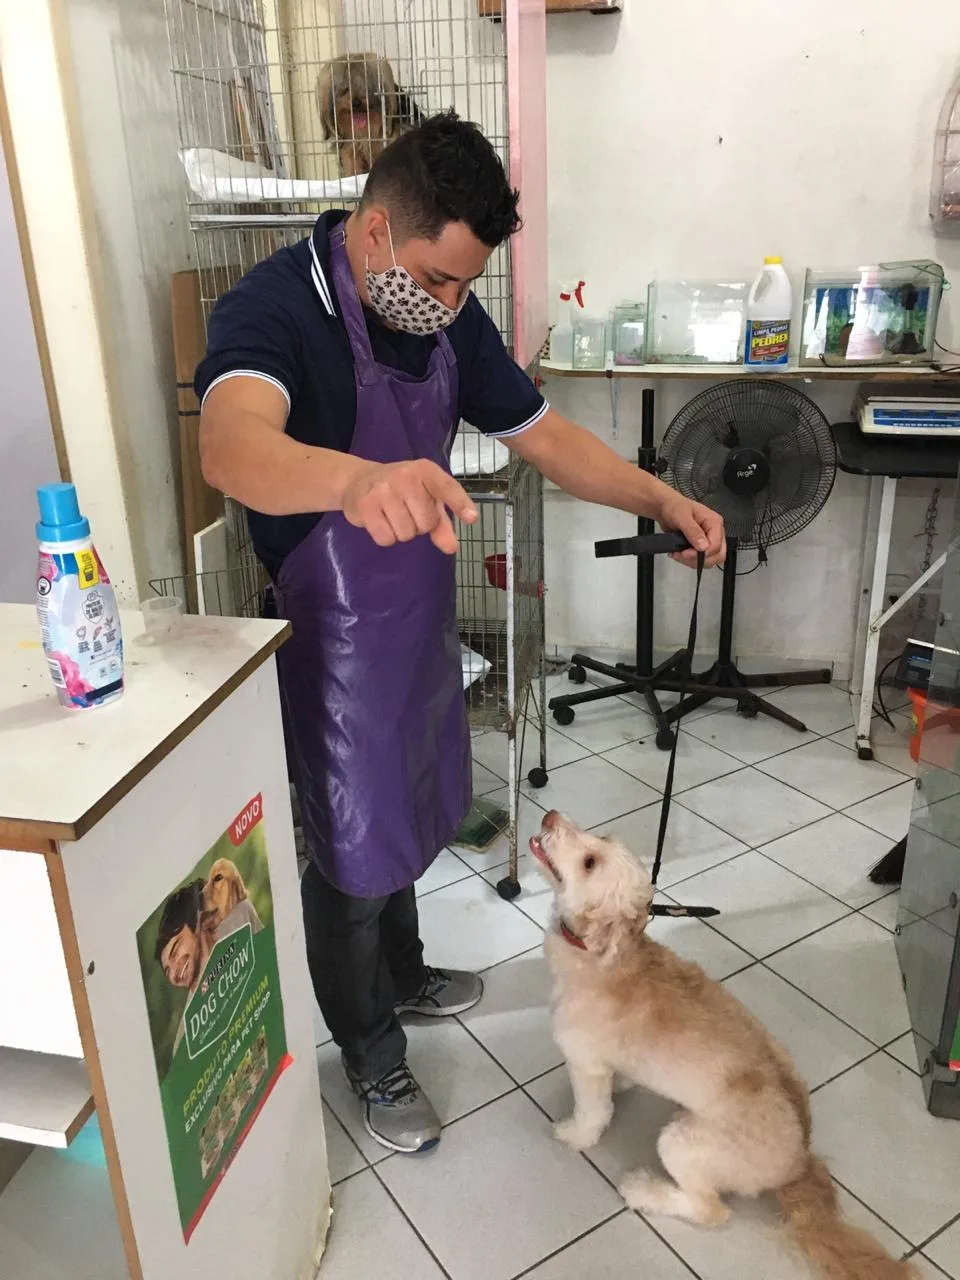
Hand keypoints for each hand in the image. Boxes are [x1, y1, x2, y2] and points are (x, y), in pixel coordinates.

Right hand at [342, 459, 476, 554]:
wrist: (358, 481)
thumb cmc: (400, 491)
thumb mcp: (424, 499)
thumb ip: (441, 523)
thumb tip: (451, 548)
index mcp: (426, 471)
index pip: (446, 487)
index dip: (460, 503)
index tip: (472, 518)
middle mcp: (405, 476)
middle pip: (426, 523)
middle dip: (420, 525)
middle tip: (406, 511)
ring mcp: (384, 489)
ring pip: (406, 534)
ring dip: (402, 532)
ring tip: (392, 514)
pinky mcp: (365, 505)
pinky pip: (386, 538)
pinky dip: (385, 537)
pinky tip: (379, 521)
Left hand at [655, 489, 725, 568]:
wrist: (666, 508)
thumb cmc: (674, 506)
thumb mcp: (682, 517)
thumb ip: (693, 531)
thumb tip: (702, 545)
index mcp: (714, 522)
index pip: (716, 545)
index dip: (701, 553)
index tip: (685, 553)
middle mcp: (714, 532)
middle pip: (717, 555)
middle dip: (699, 559)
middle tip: (682, 555)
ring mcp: (708, 540)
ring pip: (709, 560)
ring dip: (693, 561)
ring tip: (678, 554)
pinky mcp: (700, 546)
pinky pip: (700, 560)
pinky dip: (689, 561)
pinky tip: (679, 554)